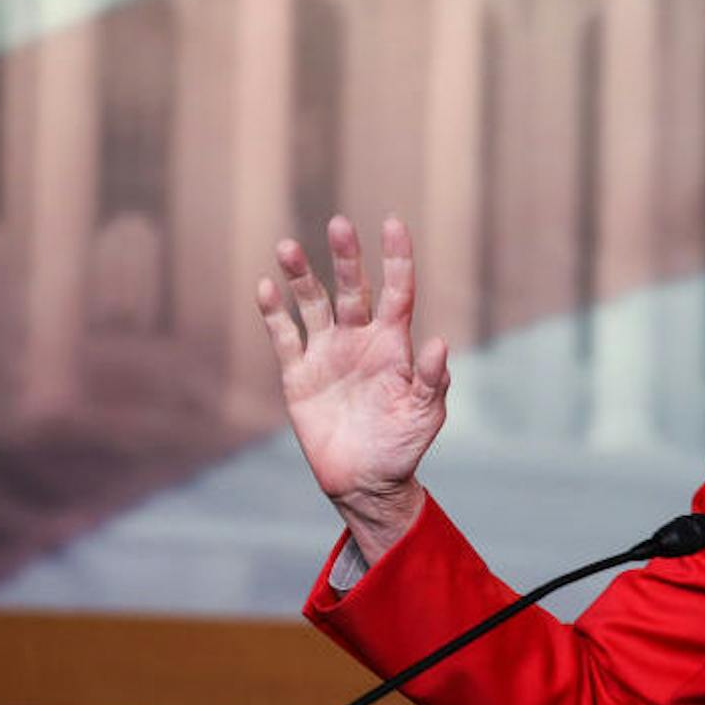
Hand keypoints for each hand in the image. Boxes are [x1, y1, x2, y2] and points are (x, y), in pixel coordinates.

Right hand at [256, 215, 448, 561]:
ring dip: (301, 276)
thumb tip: (440, 344)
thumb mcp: (425, 415)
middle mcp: (358, 340)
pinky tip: (265, 287)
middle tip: (339, 224)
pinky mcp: (298, 374)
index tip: (393, 224)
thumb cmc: (403, 445)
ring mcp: (327, 354)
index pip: (396, 292)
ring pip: (312, 304)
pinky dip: (273, 313)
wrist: (366, 480)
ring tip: (288, 247)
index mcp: (393, 345)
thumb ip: (433, 381)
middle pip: (351, 289)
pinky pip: (284, 337)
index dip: (396, 259)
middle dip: (345, 257)